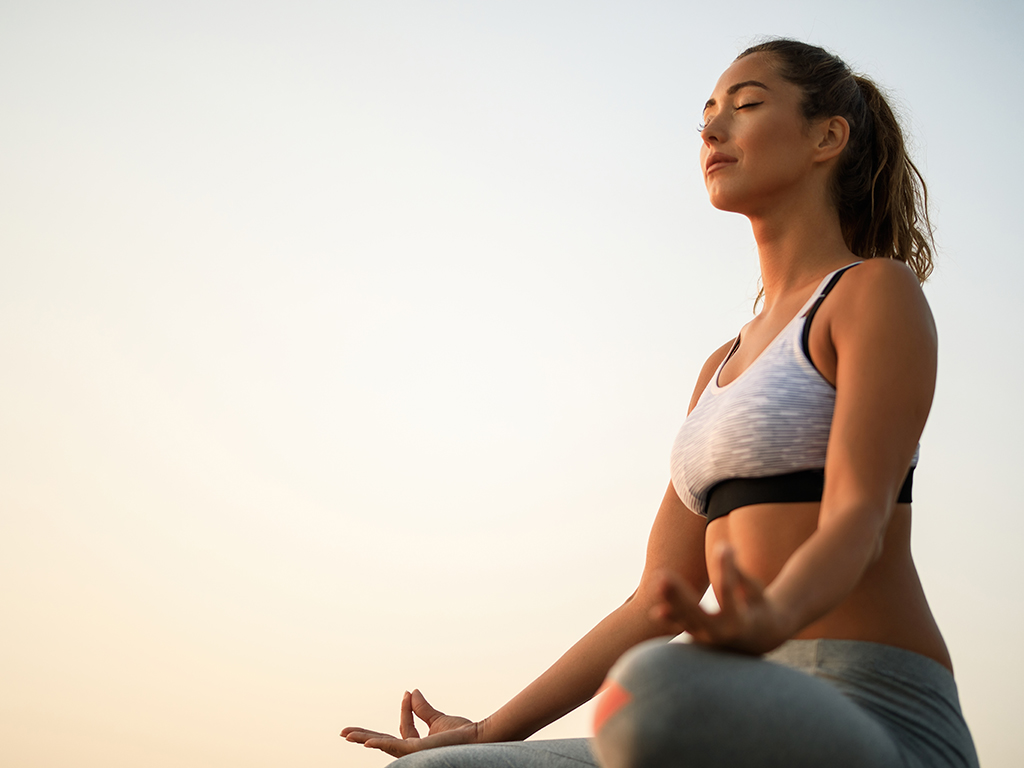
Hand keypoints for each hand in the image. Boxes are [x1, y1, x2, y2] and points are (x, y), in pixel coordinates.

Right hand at [341, 689, 483, 757]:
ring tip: (347, 735)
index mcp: (418, 743)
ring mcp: (413, 752)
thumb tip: (412, 692)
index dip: (404, 709)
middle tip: (345, 732)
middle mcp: (413, 750)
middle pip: (383, 742)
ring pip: (383, 745)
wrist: (476, 736)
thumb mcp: (439, 718)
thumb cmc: (463, 733)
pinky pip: (395, 747)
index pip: (404, 726)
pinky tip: (366, 743)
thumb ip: (423, 708)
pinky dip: (380, 744)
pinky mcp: (416, 750)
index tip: (409, 691)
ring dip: (364, 739)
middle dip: (364, 736)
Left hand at [651, 543, 791, 654]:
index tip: (722, 548)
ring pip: (686, 621)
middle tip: (663, 578)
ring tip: (658, 582)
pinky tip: (656, 610)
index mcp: (742, 621)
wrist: (761, 638)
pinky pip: (683, 627)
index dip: (726, 568)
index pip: (729, 592)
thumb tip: (725, 546)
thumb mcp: (755, 591)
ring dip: (671, 602)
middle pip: (698, 614)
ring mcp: (709, 640)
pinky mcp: (700, 639)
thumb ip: (739, 573)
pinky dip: (671, 618)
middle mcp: (724, 635)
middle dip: (680, 596)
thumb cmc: (759, 607)